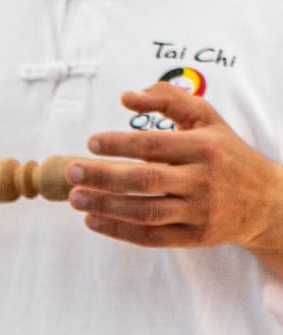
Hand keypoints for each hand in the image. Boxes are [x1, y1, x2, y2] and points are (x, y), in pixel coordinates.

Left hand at [71, 87, 282, 261]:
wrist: (266, 201)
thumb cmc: (227, 154)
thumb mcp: (208, 119)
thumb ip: (170, 100)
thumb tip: (127, 97)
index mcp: (205, 147)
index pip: (155, 144)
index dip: (120, 143)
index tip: (92, 143)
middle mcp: (203, 180)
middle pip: (145, 179)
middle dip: (104, 176)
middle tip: (72, 172)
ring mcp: (199, 211)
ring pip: (146, 212)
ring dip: (106, 206)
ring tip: (75, 198)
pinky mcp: (195, 237)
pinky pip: (152, 237)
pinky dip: (119, 231)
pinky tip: (94, 220)